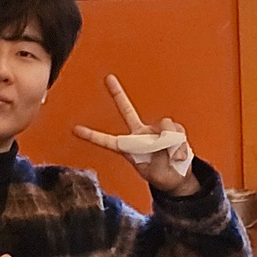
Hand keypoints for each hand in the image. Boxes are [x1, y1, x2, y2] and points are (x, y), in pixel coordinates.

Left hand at [73, 74, 197, 196]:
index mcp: (130, 148)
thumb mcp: (156, 173)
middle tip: (108, 78)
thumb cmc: (162, 176)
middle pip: (127, 111)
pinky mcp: (171, 130)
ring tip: (173, 157)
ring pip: (164, 124)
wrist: (178, 178)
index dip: (93, 136)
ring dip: (171, 142)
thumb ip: (160, 155)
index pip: (108, 141)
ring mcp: (156, 131)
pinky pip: (176, 130)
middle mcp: (141, 135)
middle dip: (118, 94)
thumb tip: (169, 140)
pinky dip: (180, 143)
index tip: (76, 129)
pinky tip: (179, 154)